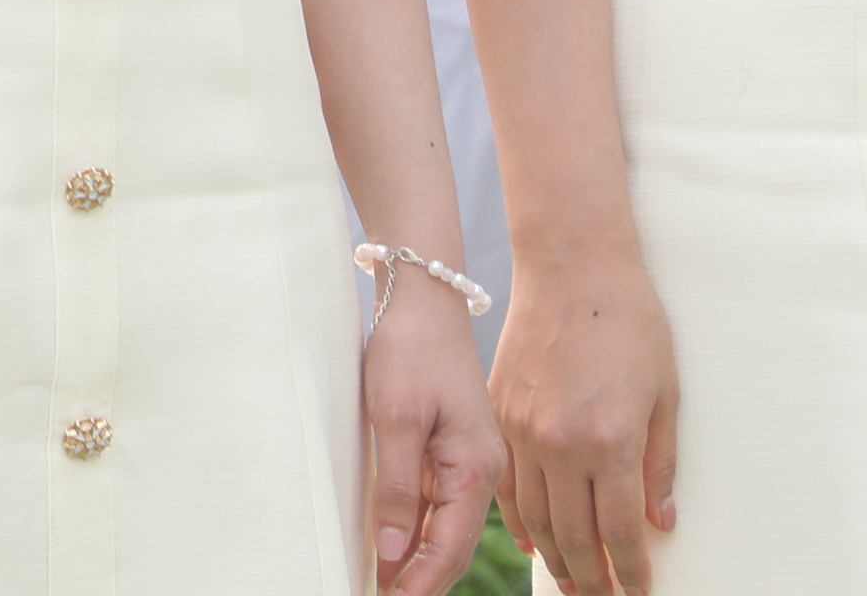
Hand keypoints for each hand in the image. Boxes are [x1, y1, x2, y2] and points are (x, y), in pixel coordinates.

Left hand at [361, 285, 500, 595]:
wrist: (424, 299)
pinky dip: (416, 527)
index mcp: (475, 468)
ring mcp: (468, 461)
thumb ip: (396, 488)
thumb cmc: (410, 350)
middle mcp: (480, 472)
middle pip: (450, 544)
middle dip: (419, 579)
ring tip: (386, 585)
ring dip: (416, 557)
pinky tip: (396, 545)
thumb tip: (391, 552)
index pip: (447, 546)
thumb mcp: (395, 417)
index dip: (419, 581)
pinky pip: (437, 501)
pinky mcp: (453, 448)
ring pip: (443, 526)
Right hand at [490, 251, 678, 594]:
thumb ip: (661, 463)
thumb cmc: (630, 324)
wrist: (572, 266)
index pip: (619, 531)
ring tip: (571, 582)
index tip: (638, 594)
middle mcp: (560, 442)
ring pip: (535, 515)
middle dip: (591, 578)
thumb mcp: (666, 395)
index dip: (631, 571)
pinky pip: (506, 480)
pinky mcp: (499, 410)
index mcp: (610, 441)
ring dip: (555, 557)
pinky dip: (519, 517)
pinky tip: (533, 539)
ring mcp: (522, 427)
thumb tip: (659, 522)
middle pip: (573, 534)